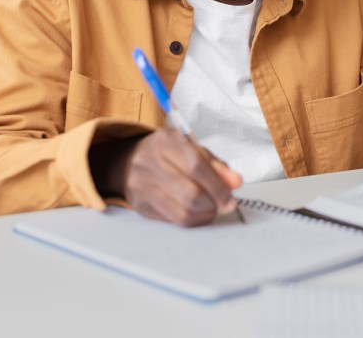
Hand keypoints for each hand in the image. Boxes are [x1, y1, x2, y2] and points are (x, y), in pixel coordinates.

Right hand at [95, 128, 242, 226]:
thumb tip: (235, 183)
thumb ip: (215, 165)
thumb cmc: (167, 154)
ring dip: (204, 213)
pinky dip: (192, 218)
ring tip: (211, 207)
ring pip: (183, 211)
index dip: (218, 185)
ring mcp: (141, 186)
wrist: (127, 162)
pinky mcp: (140, 206)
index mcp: (165, 141)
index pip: (196, 166)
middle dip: (214, 203)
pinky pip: (173, 220)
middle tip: (224, 204)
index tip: (231, 196)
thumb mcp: (191, 149)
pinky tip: (196, 211)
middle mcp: (149, 162)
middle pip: (190, 193)